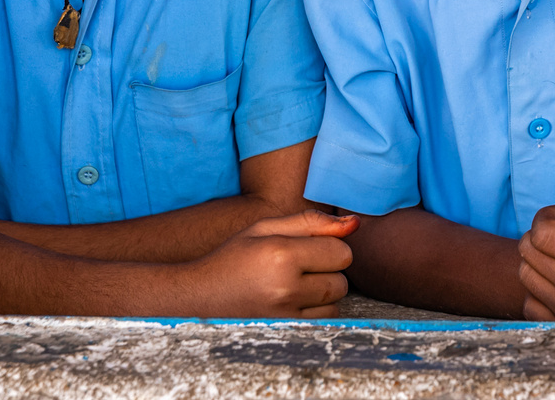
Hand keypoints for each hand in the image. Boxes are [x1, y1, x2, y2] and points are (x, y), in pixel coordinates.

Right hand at [178, 209, 357, 318]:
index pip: (341, 253)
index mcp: (282, 254)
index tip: (310, 248)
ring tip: (295, 283)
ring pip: (335, 302)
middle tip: (300, 266)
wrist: (199, 297)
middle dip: (328, 270)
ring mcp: (285, 315)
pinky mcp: (285, 333)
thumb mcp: (266, 228)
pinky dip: (316, 310)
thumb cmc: (234, 257)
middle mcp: (286, 288)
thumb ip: (311, 222)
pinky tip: (293, 300)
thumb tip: (355, 223)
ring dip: (324, 292)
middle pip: (342, 280)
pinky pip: (323, 320)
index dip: (331, 247)